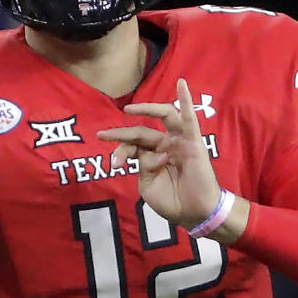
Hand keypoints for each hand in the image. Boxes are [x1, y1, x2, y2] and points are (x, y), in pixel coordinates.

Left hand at [98, 78, 220, 228]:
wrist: (194, 213)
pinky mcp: (194, 142)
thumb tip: (147, 153)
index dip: (121, 151)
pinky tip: (181, 84)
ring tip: (129, 109)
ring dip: (147, 109)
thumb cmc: (172, 201)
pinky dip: (186, 100)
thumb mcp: (148, 185)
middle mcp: (166, 145)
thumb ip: (143, 166)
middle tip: (103, 135)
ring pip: (164, 117)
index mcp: (153, 156)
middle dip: (122, 135)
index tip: (113, 164)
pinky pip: (190, 119)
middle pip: (142, 132)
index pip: (133, 145)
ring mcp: (180, 141)